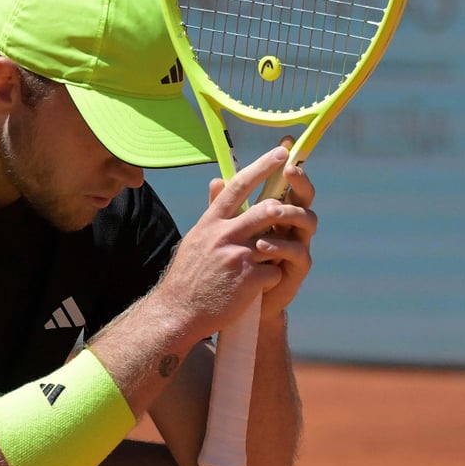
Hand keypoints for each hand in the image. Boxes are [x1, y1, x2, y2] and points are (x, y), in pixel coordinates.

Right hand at [153, 144, 303, 339]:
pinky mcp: (249, 279)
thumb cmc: (188, 276)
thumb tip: (218, 181)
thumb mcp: (195, 238)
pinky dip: (270, 279)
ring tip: (264, 261)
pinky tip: (254, 289)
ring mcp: (238, 256)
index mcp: (210, 223)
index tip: (281, 152)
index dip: (262, 167)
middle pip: (266, 210)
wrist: (179, 312)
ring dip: (276, 249)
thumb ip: (213, 212)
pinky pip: (275, 271)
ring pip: (275, 240)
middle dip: (282, 211)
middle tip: (286, 213)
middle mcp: (223, 235)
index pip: (238, 186)